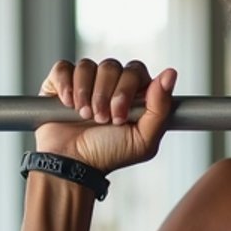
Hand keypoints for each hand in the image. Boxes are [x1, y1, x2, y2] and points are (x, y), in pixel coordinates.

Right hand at [34, 57, 176, 173]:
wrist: (73, 165)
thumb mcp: (144, 138)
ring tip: (84, 116)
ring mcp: (85, 83)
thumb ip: (161, 108)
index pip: (135, 70)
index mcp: (133, 95)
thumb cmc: (108, 154)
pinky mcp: (60, 83)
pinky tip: (68, 105)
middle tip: (101, 119)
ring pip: (87, 66)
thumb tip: (170, 74)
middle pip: (112, 66)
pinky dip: (66, 85)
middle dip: (105, 94)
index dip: (127, 88)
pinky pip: (64, 68)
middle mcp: (110, 85)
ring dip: (85, 93)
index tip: (119, 115)